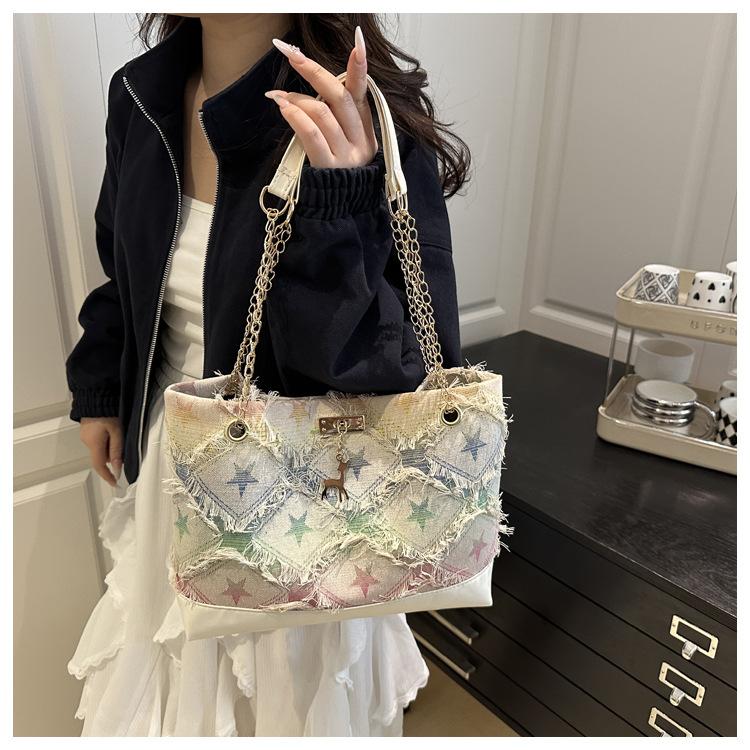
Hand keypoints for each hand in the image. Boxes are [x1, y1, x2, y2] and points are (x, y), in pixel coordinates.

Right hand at [80, 416, 122, 486]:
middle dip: (113, 457)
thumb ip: (117, 451)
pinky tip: (113, 431)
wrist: (96, 395)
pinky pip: (98, 441)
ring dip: (110, 448)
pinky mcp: (87, 430)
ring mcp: (85, 435)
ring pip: (100, 449)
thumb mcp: (117, 432)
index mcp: (94, 444)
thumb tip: (118, 469)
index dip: (107, 477)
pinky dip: (106, 441)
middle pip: (101, 457)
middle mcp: (87, 442)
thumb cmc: (108, 412)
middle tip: (124, 449)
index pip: (100, 466)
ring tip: (119, 434)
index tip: (115, 483)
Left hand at [267, 26, 377, 168]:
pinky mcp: (329, 166)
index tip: (357, 41)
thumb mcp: (345, 141)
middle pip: (339, 96)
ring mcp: (345, 155)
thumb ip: (339, 116)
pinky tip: (283, 107)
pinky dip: (296, 117)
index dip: (360, 66)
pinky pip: (312, 135)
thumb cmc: (335, 169)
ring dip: (296, 98)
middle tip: (290, 53)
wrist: (337, 207)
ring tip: (278, 96)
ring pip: (322, 112)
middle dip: (313, 71)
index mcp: (365, 129)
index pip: (362, 91)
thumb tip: (318, 81)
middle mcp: (359, 140)